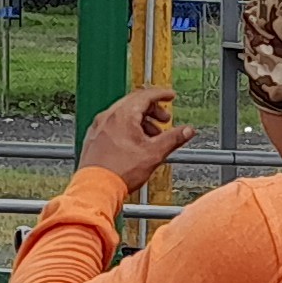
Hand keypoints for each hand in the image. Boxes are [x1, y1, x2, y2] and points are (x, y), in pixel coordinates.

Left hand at [77, 85, 195, 194]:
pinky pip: (113, 124)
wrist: (97, 188)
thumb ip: (173, 139)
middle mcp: (108, 116)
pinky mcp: (93, 137)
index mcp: (123, 115)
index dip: (162, 94)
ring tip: (152, 136)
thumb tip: (188, 130)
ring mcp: (99, 126)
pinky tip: (134, 143)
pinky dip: (126, 127)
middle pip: (134, 102)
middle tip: (165, 120)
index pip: (146, 95)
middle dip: (152, 109)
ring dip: (140, 120)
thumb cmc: (120, 171)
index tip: (170, 96)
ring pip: (123, 114)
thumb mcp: (154, 154)